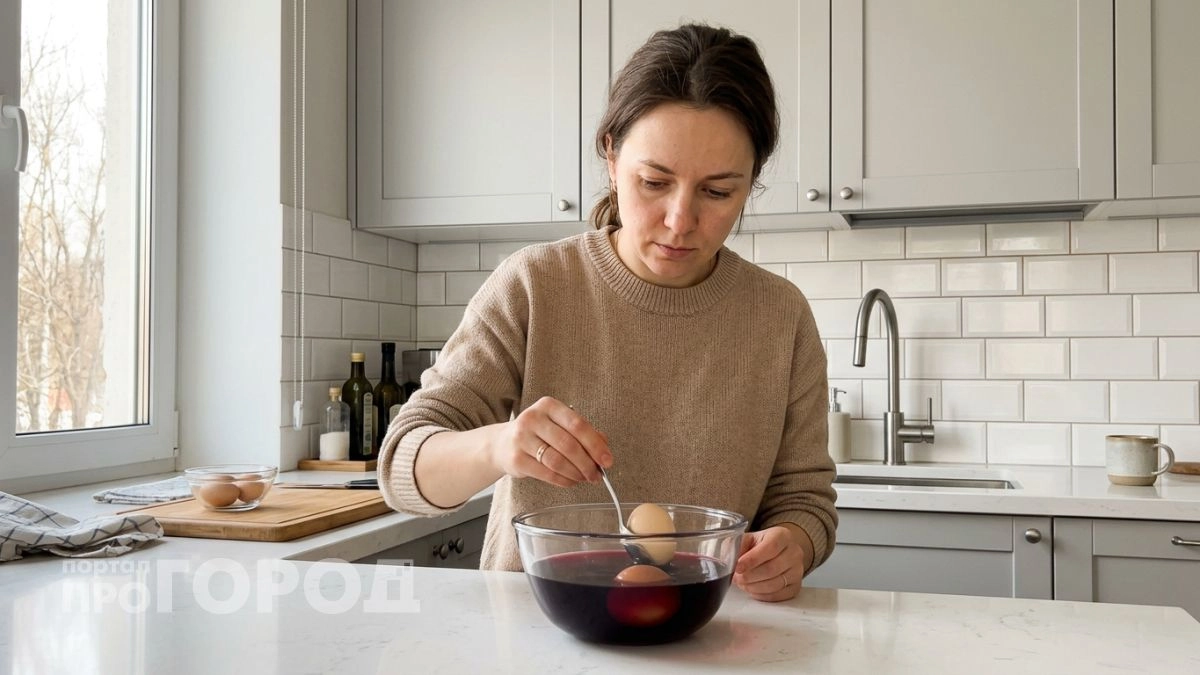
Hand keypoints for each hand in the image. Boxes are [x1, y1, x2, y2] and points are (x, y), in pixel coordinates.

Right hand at [486, 396, 611, 487]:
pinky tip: (570, 481)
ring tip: (584, 478)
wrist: (503, 444)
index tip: (607, 460)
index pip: (578, 424)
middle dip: (588, 464)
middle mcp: (533, 418)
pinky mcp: (516, 459)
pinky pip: (547, 473)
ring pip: (558, 461)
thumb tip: (604, 449)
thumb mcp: (559, 425)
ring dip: (576, 474)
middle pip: (569, 444)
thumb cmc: (538, 434)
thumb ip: (582, 433)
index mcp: (549, 405)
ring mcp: (522, 438)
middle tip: (597, 475)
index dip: (595, 444)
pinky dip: (563, 480)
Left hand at [733, 526, 805, 601]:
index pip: (770, 548)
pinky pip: (778, 595)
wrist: (778, 552)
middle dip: (750, 576)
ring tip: (742, 583)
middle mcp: (794, 552)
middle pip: (772, 568)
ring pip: (775, 584)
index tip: (737, 567)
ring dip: (754, 587)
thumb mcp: (747, 539)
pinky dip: (762, 595)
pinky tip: (752, 589)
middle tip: (736, 578)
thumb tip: (727, 559)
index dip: (752, 560)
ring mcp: (797, 570)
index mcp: (782, 535)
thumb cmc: (759, 545)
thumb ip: (736, 545)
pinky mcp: (796, 586)